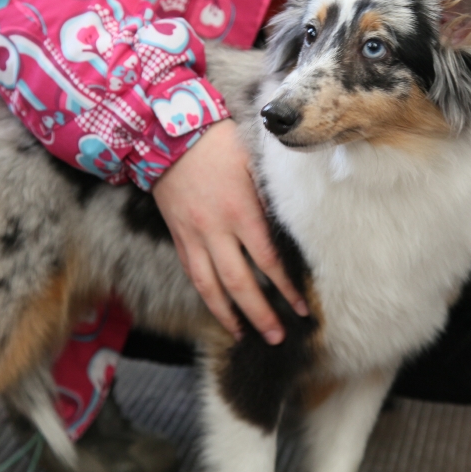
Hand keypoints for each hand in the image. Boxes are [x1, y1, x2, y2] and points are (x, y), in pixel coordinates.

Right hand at [152, 119, 308, 343]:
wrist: (168, 134)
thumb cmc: (218, 142)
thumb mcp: (253, 161)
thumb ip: (271, 195)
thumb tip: (292, 224)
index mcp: (240, 210)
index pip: (268, 260)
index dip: (286, 287)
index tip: (303, 307)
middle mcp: (215, 229)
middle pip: (240, 283)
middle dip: (261, 313)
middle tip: (279, 337)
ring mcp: (193, 236)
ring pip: (211, 286)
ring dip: (230, 315)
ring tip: (246, 336)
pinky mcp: (179, 236)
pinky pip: (193, 274)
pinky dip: (207, 296)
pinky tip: (219, 310)